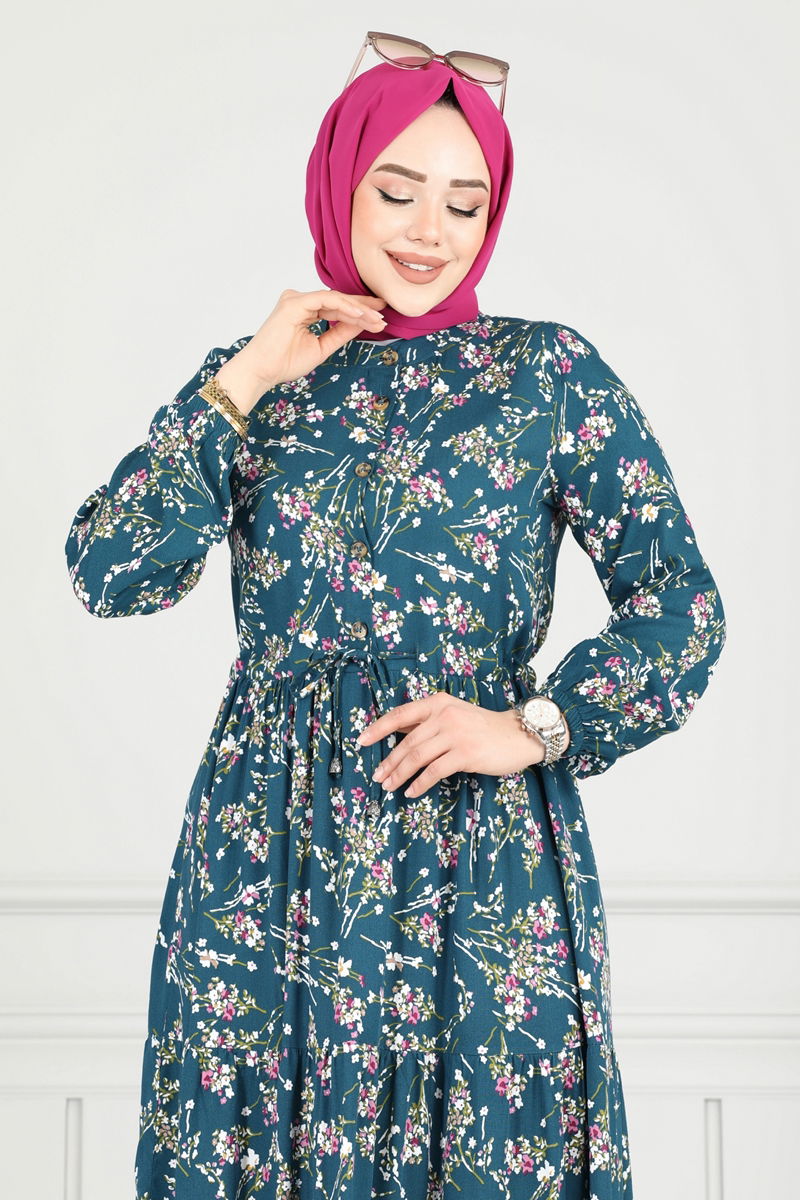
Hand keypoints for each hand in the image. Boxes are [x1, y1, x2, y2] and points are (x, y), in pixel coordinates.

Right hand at [236, 288, 388, 390]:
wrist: (262, 371)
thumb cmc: (284, 362)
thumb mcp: (322, 347)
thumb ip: (341, 333)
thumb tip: (362, 323)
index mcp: (306, 310)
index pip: (338, 307)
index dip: (360, 312)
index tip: (380, 318)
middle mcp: (301, 301)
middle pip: (339, 301)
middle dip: (364, 307)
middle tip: (385, 312)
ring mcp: (297, 300)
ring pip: (335, 299)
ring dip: (358, 309)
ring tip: (377, 319)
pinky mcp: (294, 303)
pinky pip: (325, 300)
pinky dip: (344, 307)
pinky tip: (360, 314)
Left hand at [355, 693, 544, 798]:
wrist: (517, 735)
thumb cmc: (483, 727)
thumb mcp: (453, 715)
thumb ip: (428, 721)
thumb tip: (397, 731)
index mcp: (438, 703)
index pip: (400, 714)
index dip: (378, 728)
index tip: (361, 741)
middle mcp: (444, 715)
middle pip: (407, 741)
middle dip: (388, 761)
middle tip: (377, 776)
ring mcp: (455, 734)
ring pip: (417, 757)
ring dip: (399, 774)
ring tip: (389, 786)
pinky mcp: (465, 753)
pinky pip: (434, 771)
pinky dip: (420, 783)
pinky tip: (412, 792)